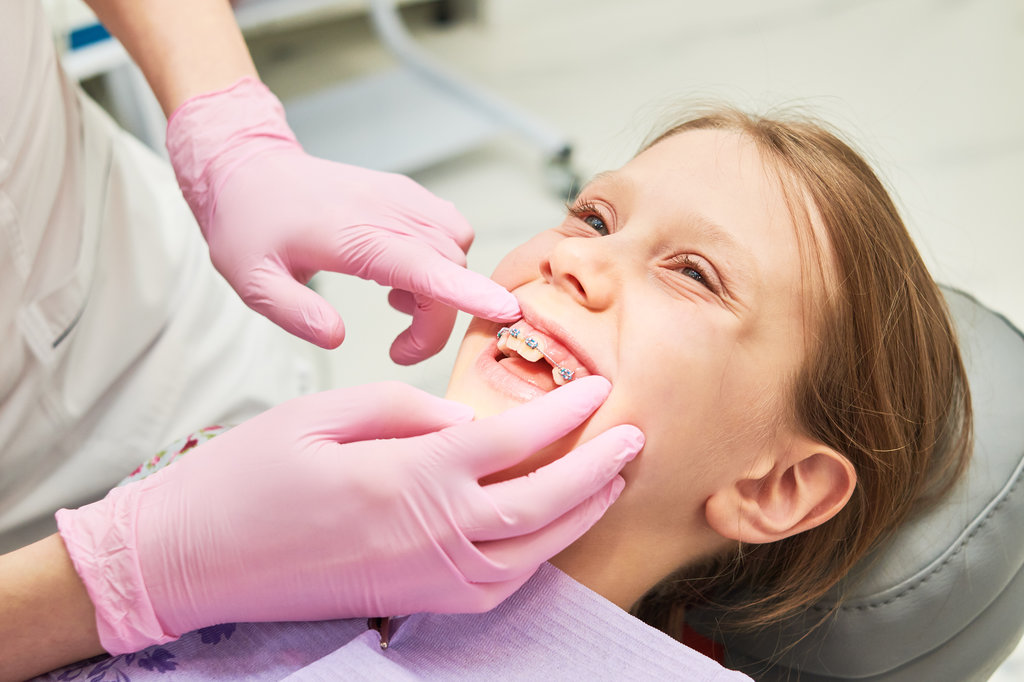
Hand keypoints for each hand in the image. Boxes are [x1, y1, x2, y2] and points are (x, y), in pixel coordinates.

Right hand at [57, 377, 642, 653]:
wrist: (192, 557)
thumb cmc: (247, 475)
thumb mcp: (323, 413)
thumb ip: (407, 410)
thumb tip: (470, 420)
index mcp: (405, 477)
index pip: (511, 442)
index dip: (564, 415)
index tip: (598, 388)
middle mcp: (428, 536)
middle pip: (540, 505)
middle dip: (596, 469)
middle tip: (633, 436)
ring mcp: (423, 578)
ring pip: (529, 555)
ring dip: (578, 516)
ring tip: (608, 480)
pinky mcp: (412, 601)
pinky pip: (496, 587)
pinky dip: (537, 557)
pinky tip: (548, 531)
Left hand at [165, 76, 519, 359]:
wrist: (247, 168)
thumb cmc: (248, 226)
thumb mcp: (251, 281)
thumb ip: (294, 313)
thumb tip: (338, 337)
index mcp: (353, 233)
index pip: (425, 263)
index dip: (466, 292)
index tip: (502, 312)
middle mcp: (387, 209)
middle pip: (449, 267)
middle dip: (438, 319)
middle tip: (398, 348)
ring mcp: (400, 197)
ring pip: (457, 246)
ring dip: (442, 286)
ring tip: (395, 303)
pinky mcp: (405, 195)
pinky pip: (448, 230)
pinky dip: (439, 262)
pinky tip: (398, 276)